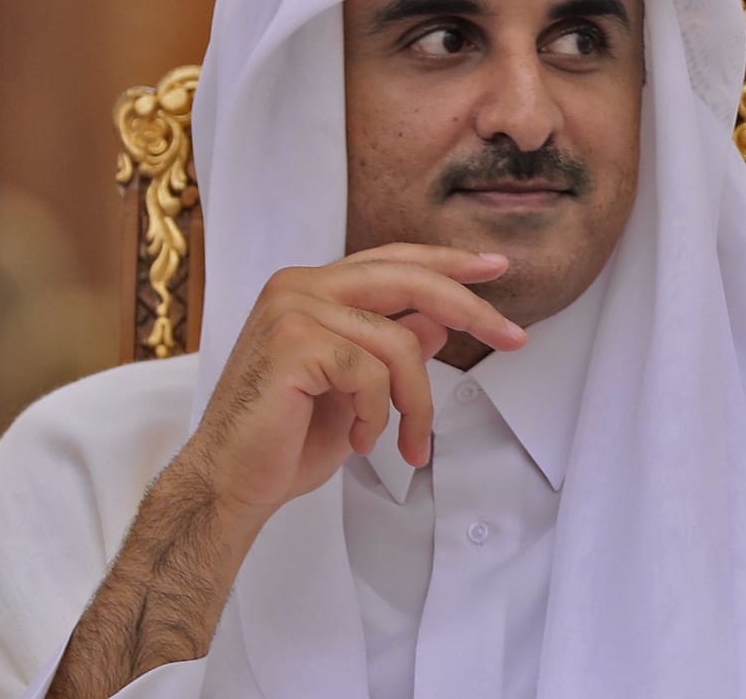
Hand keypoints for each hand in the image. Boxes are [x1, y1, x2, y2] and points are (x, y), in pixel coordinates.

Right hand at [180, 243, 524, 522]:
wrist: (230, 484)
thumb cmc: (286, 441)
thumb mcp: (358, 389)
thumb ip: (391, 346)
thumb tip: (439, 322)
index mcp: (313, 289)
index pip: (394, 260)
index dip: (449, 262)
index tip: (498, 268)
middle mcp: (300, 286)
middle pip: (409, 280)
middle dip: (471, 309)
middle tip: (515, 337)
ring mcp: (293, 308)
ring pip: (400, 342)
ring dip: (414, 403)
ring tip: (402, 442)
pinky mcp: (293, 341)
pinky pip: (372, 373)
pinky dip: (376, 415)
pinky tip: (356, 439)